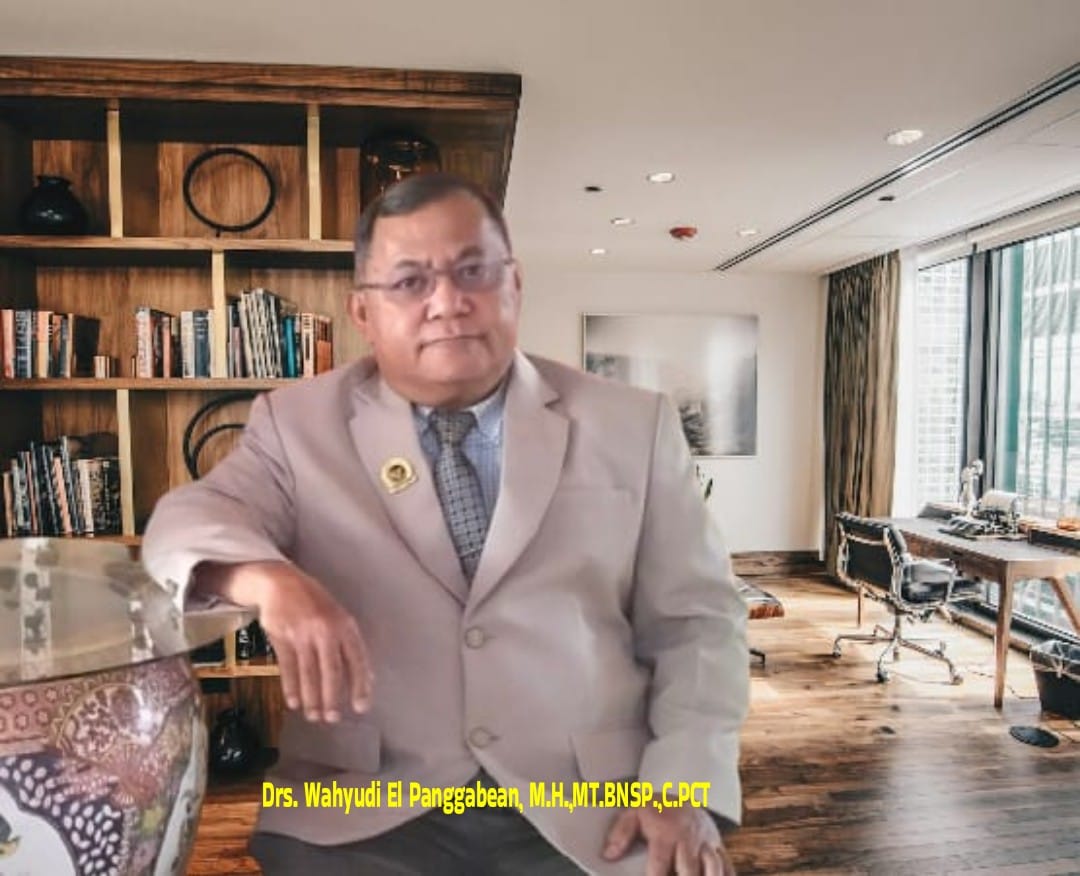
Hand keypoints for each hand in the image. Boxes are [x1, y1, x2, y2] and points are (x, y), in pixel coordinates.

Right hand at [195, 560, 372, 722]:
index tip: (361, 707)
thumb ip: (350, 647)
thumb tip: (368, 679)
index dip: (360, 684)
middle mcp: (326, 630)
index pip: (356, 659)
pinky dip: (291, 687)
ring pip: (309, 672)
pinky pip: (288, 667)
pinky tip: (294, 702)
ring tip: (314, 716)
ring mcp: (302, 633)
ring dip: (311, 698)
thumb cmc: (315, 604)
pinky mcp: (281, 637)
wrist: (281, 582)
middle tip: (333, 719)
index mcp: (345, 625)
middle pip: (331, 670)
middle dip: (332, 698)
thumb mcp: (339, 618)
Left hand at [602, 804, 734, 875]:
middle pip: (689, 870)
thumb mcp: (633, 812)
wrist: (682, 789)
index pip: (660, 865)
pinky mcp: (718, 847)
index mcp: (666, 834)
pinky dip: (724, 875)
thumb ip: (620, 833)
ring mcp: (706, 844)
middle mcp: (688, 840)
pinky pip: (728, 865)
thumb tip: (609, 854)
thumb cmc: (657, 807)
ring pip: (713, 868)